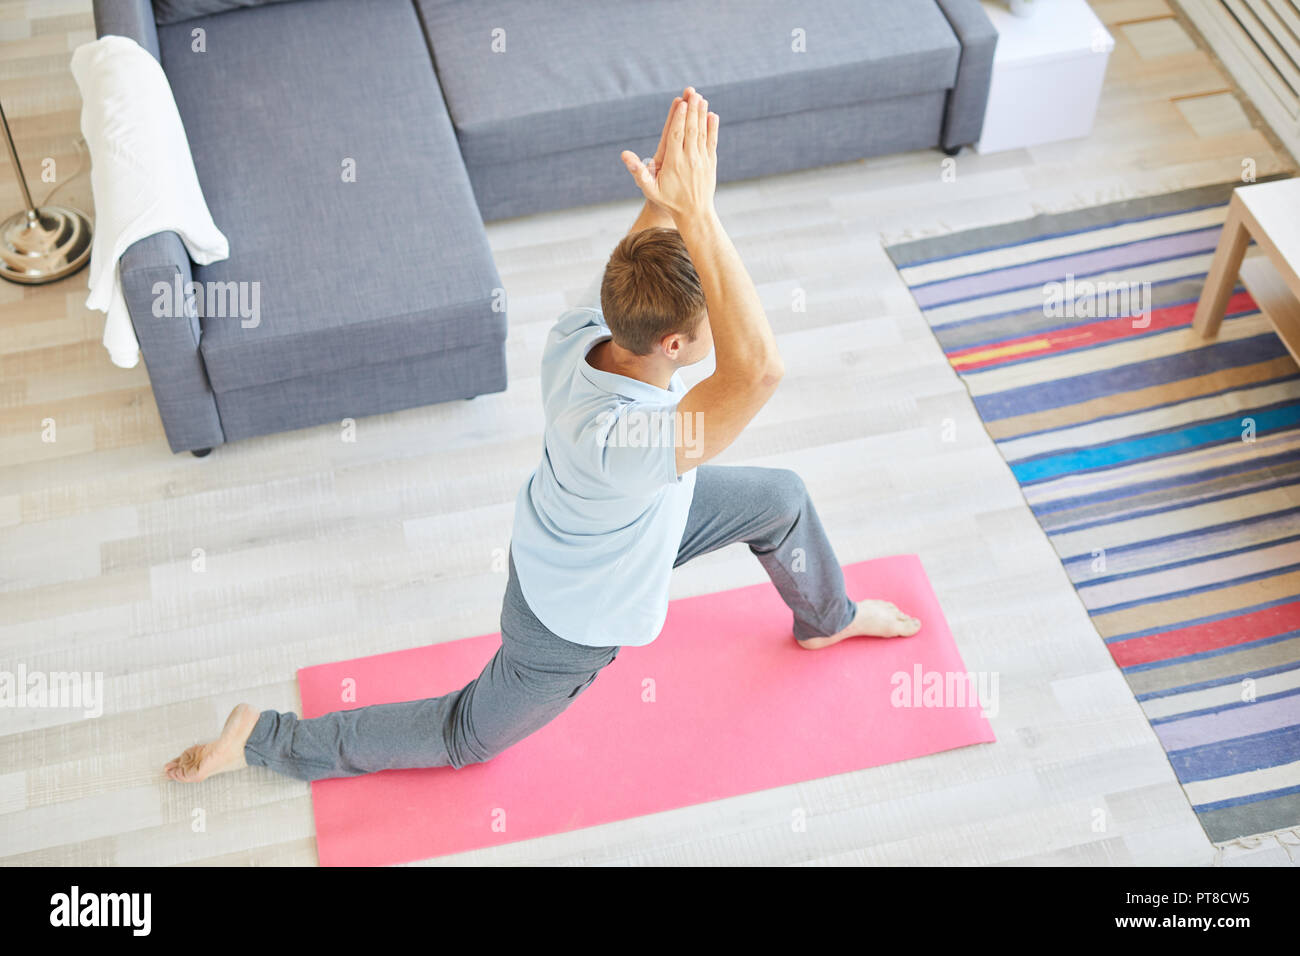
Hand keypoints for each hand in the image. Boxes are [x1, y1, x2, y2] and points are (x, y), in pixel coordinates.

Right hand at [621, 90, 717, 222]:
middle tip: (692, 93)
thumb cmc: (669, 201)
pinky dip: (712, 128)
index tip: (681, 103)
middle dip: (692, 110)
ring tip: (701, 98)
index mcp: (674, 163)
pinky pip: (712, 142)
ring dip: (702, 114)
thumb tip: (624, 155)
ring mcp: (702, 160)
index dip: (679, 119)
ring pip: (702, 133)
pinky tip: (712, 115)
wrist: (694, 214)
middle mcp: (690, 159)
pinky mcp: (711, 163)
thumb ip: (638, 171)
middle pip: (690, 130)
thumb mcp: (650, 189)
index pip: (676, 136)